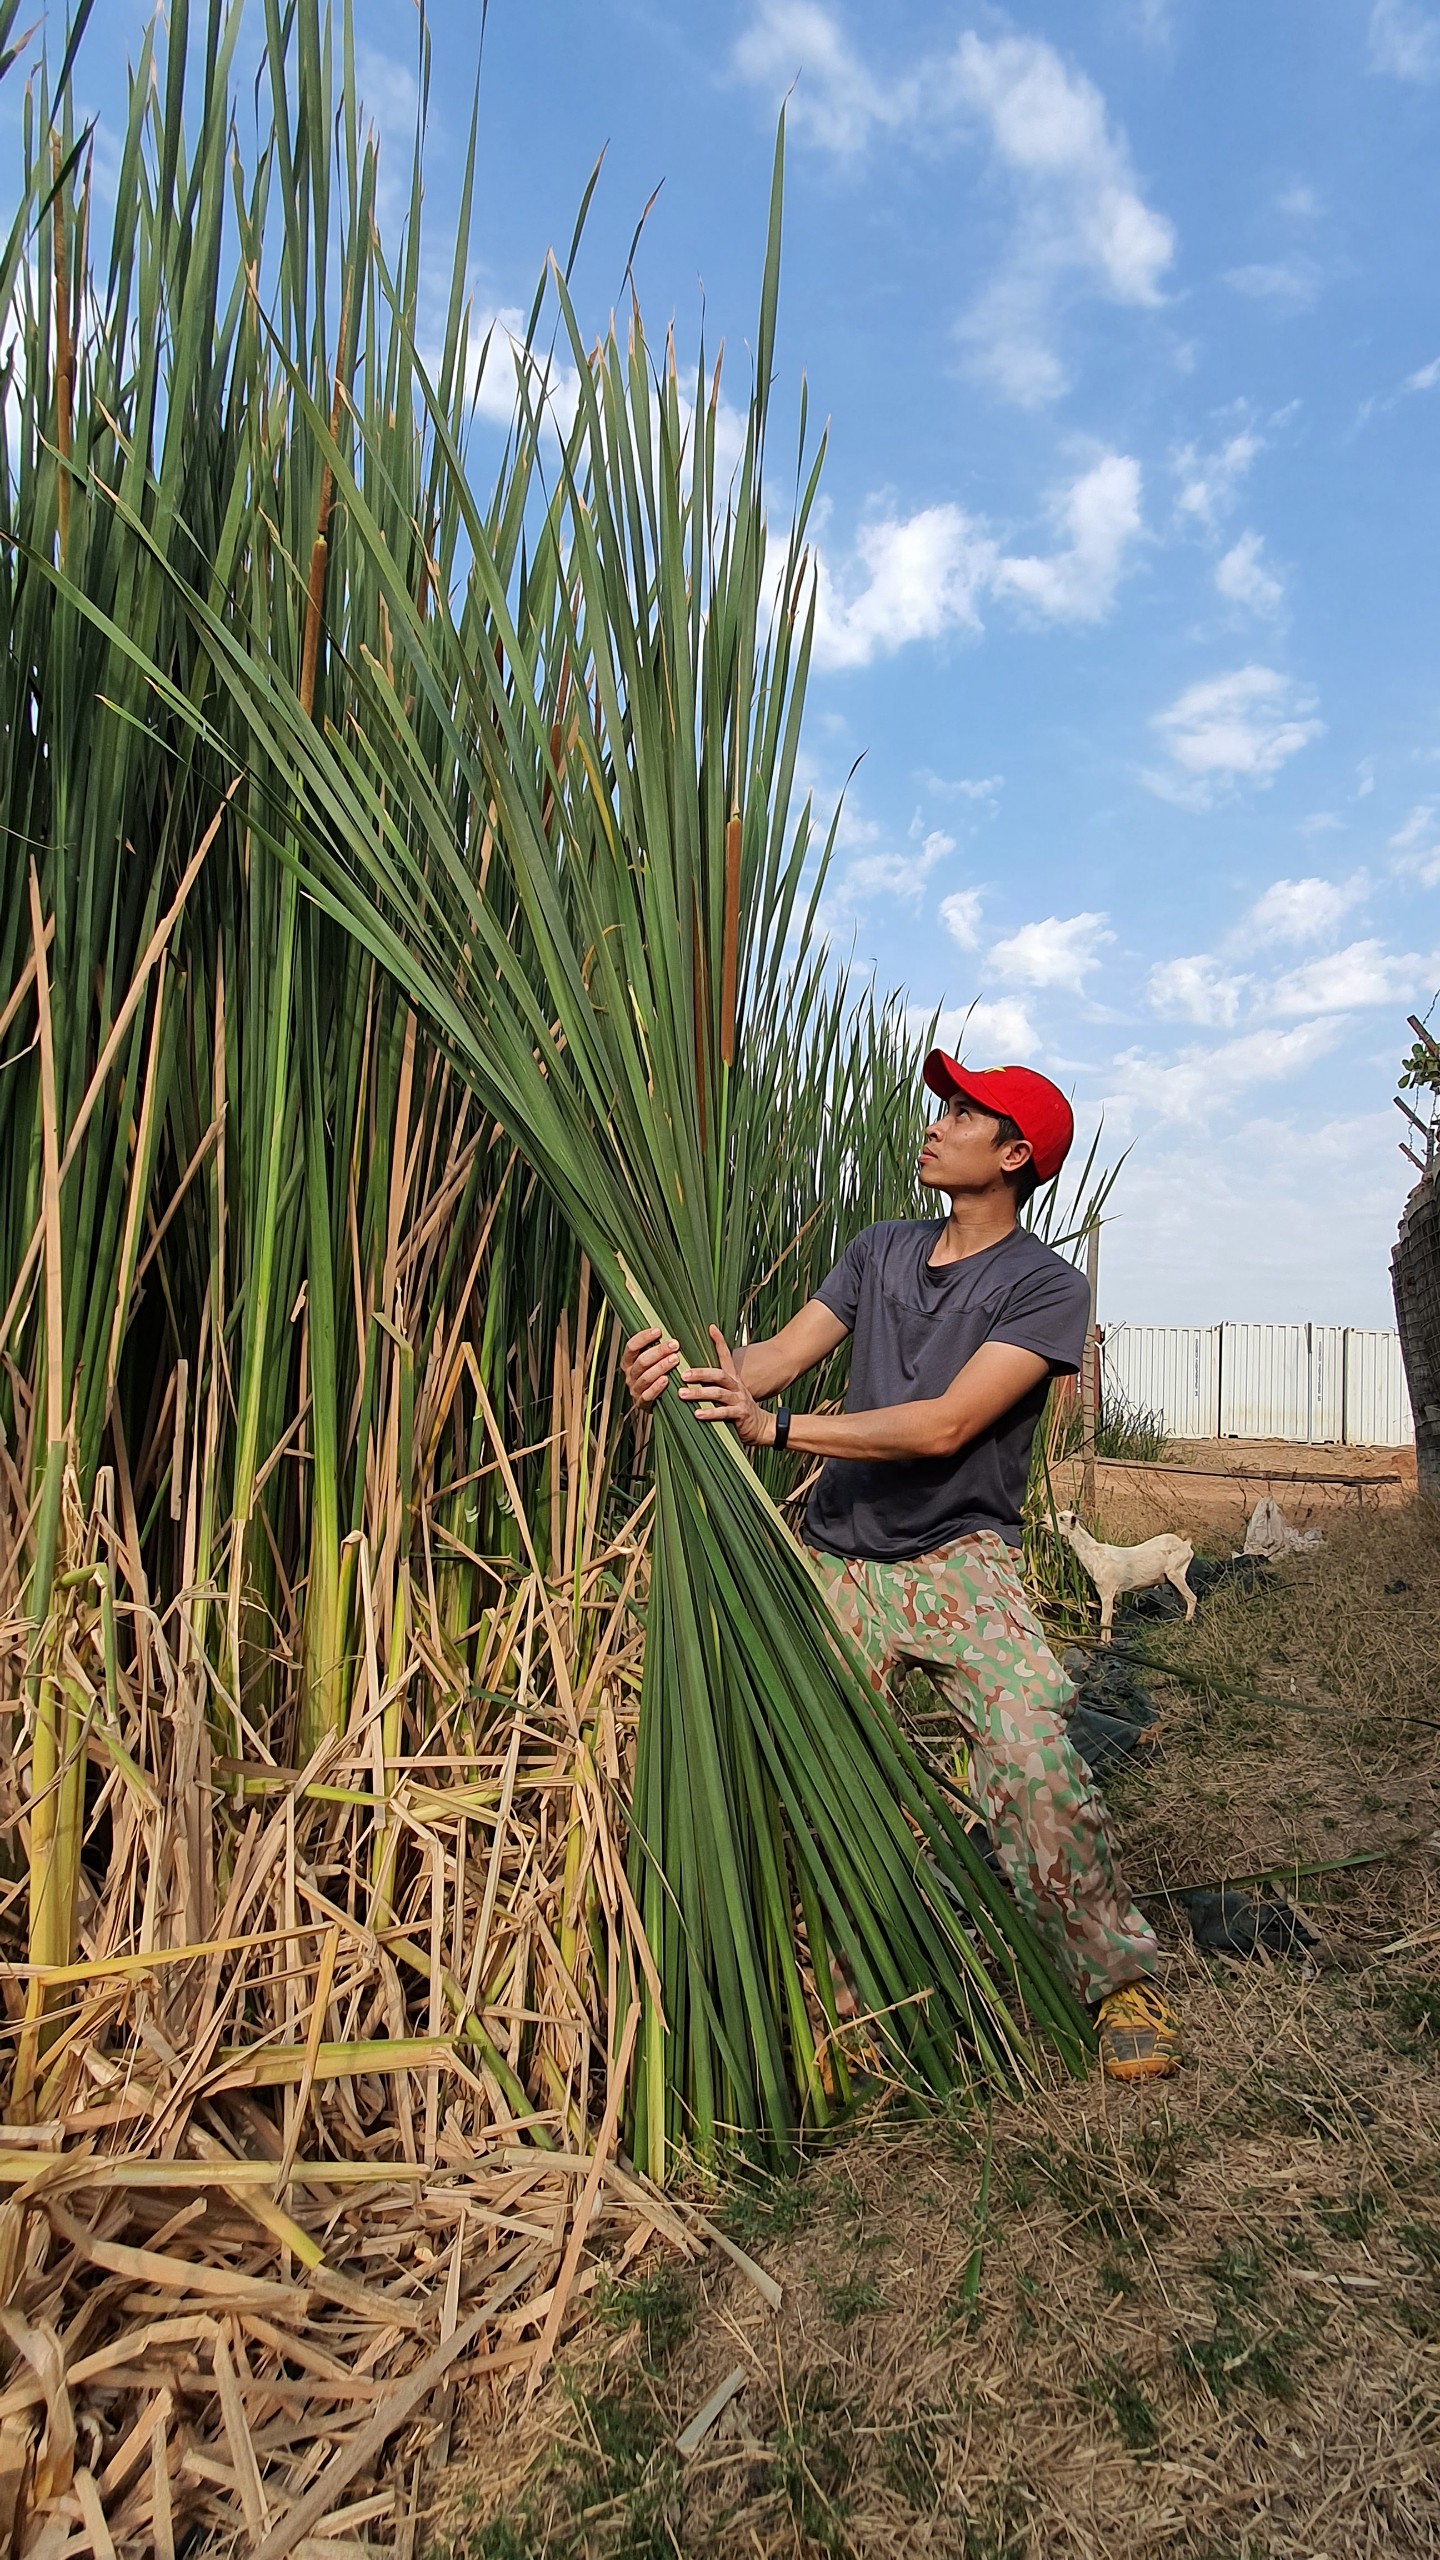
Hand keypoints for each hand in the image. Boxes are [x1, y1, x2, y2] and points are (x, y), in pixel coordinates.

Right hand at [621, 1325, 681, 1409]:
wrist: (652, 1402)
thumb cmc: (653, 1376)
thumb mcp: (650, 1361)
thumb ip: (654, 1348)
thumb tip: (667, 1331)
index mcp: (628, 1362)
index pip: (632, 1346)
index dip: (644, 1338)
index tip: (658, 1331)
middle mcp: (630, 1374)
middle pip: (641, 1361)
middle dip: (658, 1351)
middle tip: (674, 1345)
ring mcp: (635, 1389)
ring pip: (646, 1376)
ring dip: (661, 1366)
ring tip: (675, 1359)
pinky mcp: (642, 1402)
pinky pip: (648, 1394)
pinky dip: (657, 1387)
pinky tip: (666, 1379)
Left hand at [677, 1325, 774, 1449]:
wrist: (762, 1427)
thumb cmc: (739, 1410)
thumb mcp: (730, 1393)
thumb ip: (715, 1384)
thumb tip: (693, 1375)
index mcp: (733, 1379)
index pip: (726, 1356)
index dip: (719, 1342)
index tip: (711, 1328)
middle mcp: (737, 1387)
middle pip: (719, 1375)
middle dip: (700, 1373)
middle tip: (682, 1374)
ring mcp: (740, 1400)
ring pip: (719, 1393)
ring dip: (699, 1393)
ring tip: (682, 1394)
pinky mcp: (741, 1414)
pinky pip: (725, 1412)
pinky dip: (710, 1413)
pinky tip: (697, 1414)